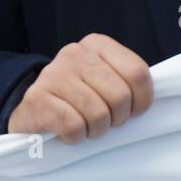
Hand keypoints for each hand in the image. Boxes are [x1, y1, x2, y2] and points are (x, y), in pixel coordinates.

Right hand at [8, 34, 152, 144]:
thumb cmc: (78, 95)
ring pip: (98, 114)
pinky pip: (74, 126)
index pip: (137, 72)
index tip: (133, 111)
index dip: (142, 100)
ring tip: (87, 126)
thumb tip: (146, 100)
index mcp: (97, 44)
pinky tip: (68, 131)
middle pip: (120, 96)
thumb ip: (126, 80)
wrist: (33, 106)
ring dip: (96, 130)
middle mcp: (75, 53)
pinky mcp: (38, 98)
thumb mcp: (103, 77)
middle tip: (107, 122)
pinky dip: (76, 137)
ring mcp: (54, 73)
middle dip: (118, 118)